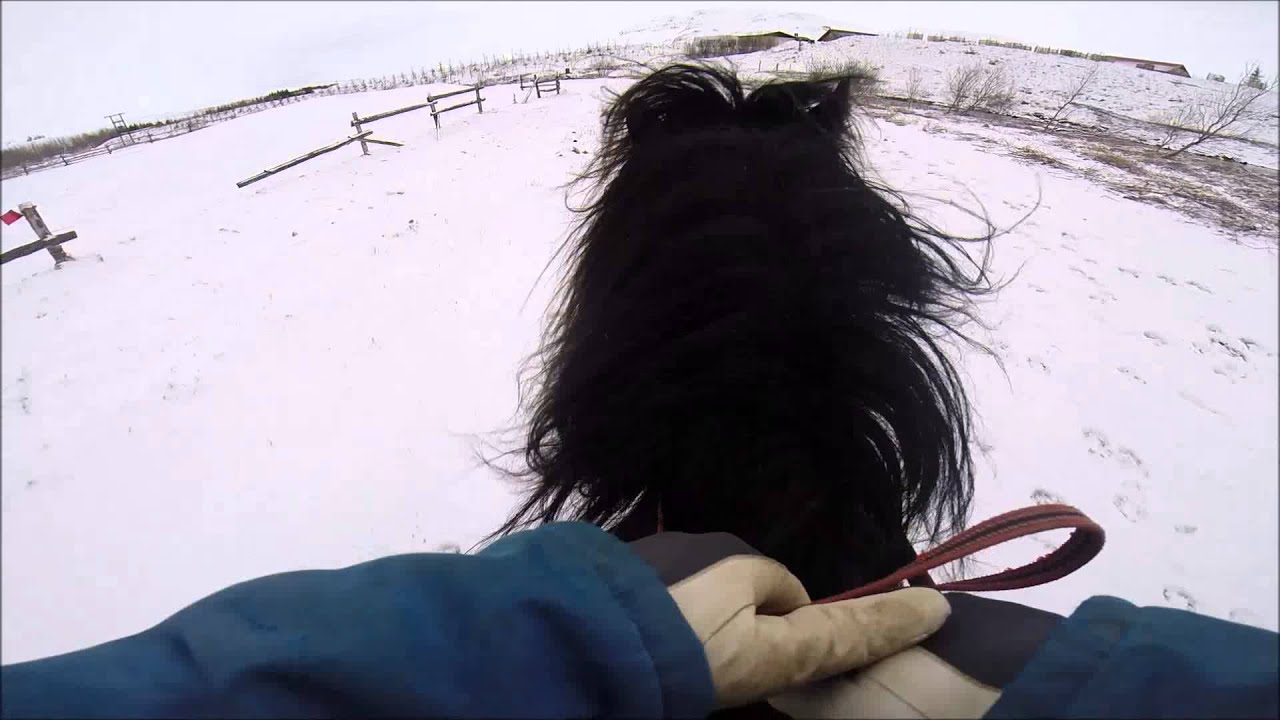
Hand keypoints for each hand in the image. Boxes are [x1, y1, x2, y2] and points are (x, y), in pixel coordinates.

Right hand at [629, 532, 950, 708]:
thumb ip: (770, 580)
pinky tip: (807, 617)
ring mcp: (752, 669)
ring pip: (814, 646)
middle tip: (918, 613)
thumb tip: (781, 595)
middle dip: (880, 632)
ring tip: (875, 613)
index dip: (899, 618)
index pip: (859, 630)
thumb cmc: (678, 615)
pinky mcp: (726, 663)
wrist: (615, 653)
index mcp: (791, 650)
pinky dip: (809, 627)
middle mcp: (780, 667)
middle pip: (843, 648)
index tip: (941, 607)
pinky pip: (781, 640)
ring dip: (847, 631)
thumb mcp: (732, 580)